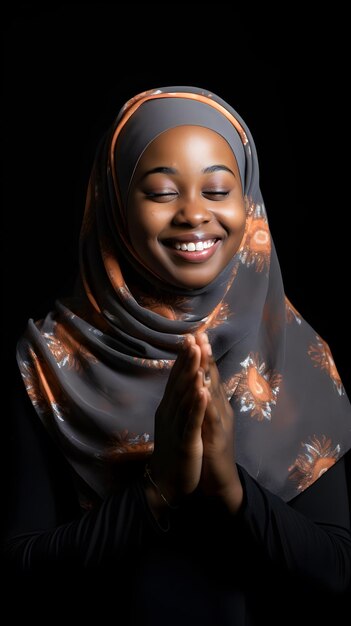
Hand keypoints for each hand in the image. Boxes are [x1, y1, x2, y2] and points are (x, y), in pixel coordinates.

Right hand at [147, 335, 205, 507]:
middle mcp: (170, 413)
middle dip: (187, 359)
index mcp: (169, 408)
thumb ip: (178, 402)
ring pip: (185, 397)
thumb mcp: (174, 422)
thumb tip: (184, 382)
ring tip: (198, 354)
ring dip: (191, 375)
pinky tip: (202, 390)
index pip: (176, 377)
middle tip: (193, 337)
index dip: (183, 357)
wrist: (166, 484)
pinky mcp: (184, 442)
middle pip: (179, 381)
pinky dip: (197, 405)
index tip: (190, 336)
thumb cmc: (173, 451)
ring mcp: (176, 427)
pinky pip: (191, 421)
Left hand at [196, 333, 242, 512]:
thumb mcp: (204, 422)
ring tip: (202, 351)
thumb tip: (194, 384)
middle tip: (200, 333)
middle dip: (205, 355)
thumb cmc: (210, 451)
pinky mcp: (216, 438)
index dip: (201, 355)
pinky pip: (210, 417)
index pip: (207, 375)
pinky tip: (202, 388)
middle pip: (212, 378)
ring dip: (207, 371)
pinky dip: (206, 401)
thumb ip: (202, 403)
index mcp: (214, 405)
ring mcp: (220, 422)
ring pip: (213, 392)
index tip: (195, 334)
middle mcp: (219, 409)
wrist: (218, 482)